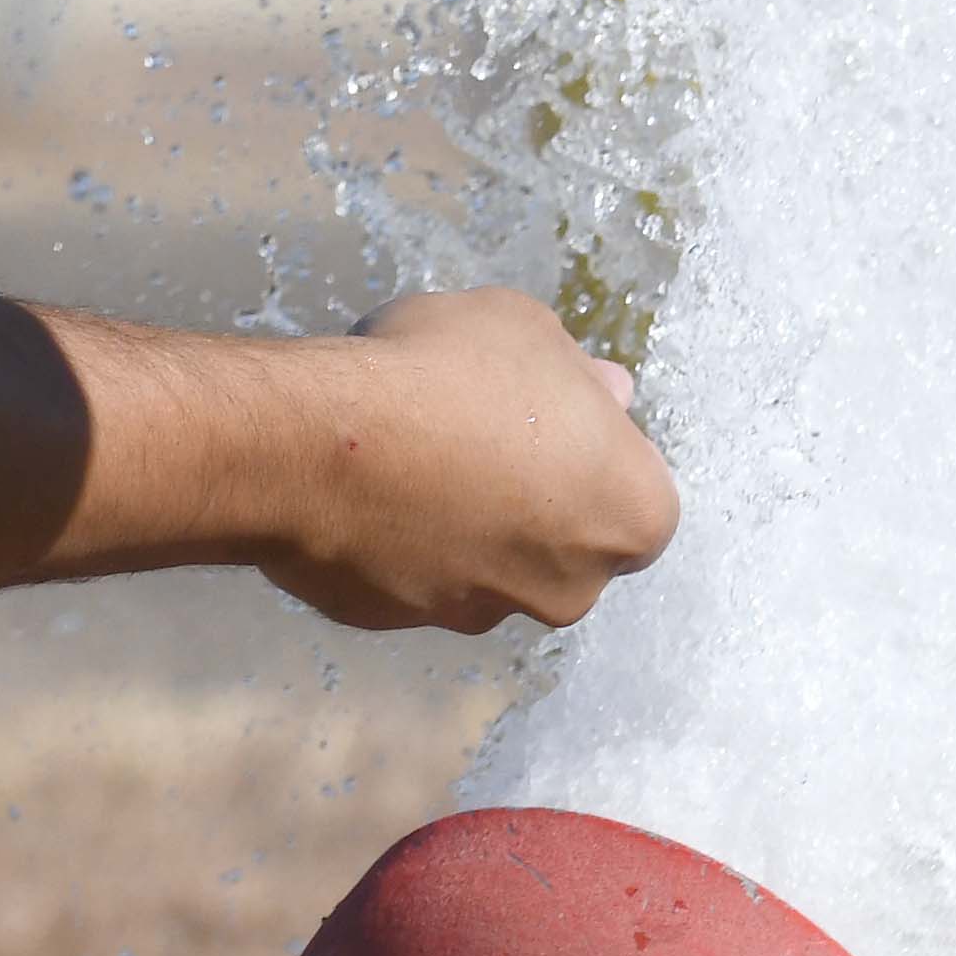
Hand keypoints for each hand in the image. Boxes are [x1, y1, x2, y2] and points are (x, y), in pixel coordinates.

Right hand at [245, 286, 678, 636]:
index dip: (586, 449)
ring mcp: (488, 614)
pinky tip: (366, 490)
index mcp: (633, 514)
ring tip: (407, 456)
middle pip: (565, 540)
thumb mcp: (527, 327)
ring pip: (490, 566)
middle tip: (474, 434)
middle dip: (531, 498)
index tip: (538, 415)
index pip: (634, 492)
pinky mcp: (405, 628)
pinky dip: (401, 547)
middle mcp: (574, 587)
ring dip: (464, 525)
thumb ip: (577, 373)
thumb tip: (607, 395)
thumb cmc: (449, 373)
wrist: (322, 447)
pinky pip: (416, 580)